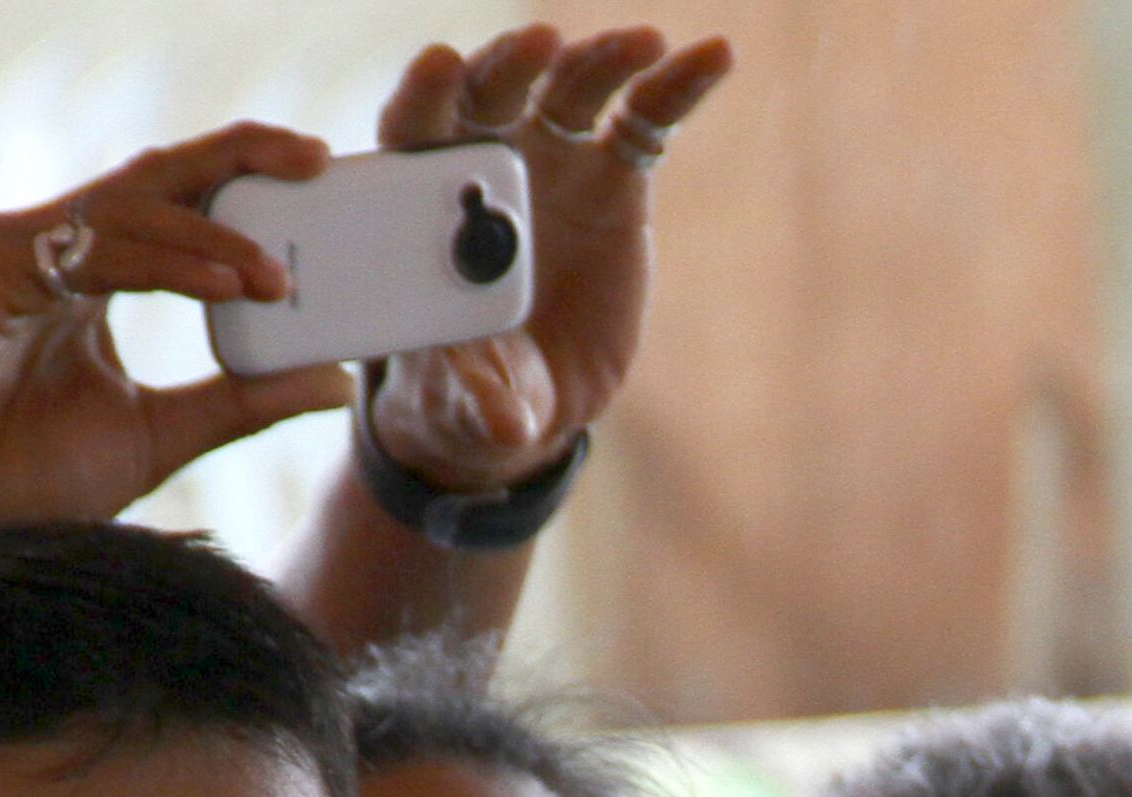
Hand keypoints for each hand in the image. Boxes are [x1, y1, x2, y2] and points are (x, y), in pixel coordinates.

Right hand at [0, 126, 357, 524]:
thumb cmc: (37, 480)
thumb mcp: (166, 432)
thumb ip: (246, 400)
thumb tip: (338, 378)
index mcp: (92, 275)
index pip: (173, 204)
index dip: (239, 178)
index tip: (316, 173)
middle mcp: (52, 249)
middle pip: (153, 176)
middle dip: (236, 156)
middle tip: (314, 157)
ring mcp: (14, 249)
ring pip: (131, 209)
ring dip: (215, 236)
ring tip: (279, 277)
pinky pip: (95, 250)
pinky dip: (169, 264)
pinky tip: (228, 283)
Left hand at [359, 23, 733, 498]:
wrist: (534, 386)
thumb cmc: (478, 385)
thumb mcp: (476, 401)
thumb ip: (482, 395)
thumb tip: (502, 417)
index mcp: (429, 198)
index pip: (416, 130)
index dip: (425, 95)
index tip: (439, 64)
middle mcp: (486, 157)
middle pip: (491, 90)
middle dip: (512, 63)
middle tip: (540, 45)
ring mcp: (553, 157)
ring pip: (570, 88)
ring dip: (603, 59)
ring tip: (643, 44)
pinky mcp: (616, 173)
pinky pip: (648, 116)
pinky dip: (679, 84)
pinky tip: (715, 55)